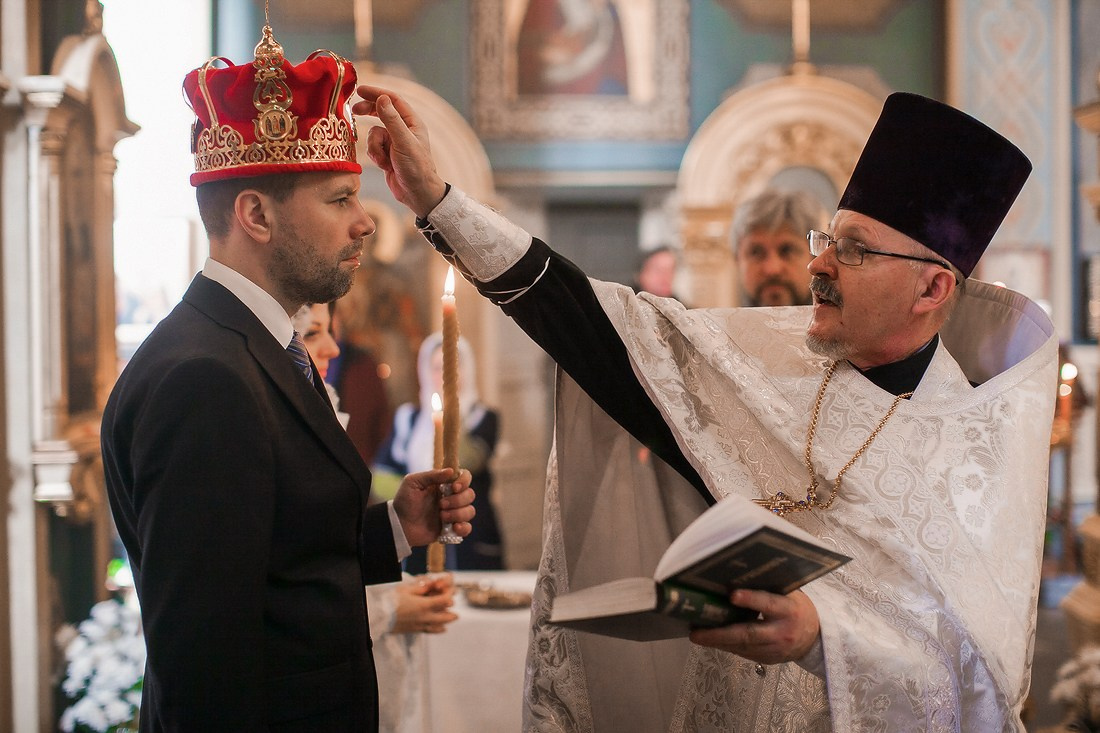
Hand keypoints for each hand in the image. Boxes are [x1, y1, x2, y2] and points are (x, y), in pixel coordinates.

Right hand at [353, 86, 447, 217]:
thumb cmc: (416, 168)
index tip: (360, 90)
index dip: (377, 93)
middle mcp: (404, 130)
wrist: (417, 194)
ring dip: (375, 146)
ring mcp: (394, 142)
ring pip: (374, 133)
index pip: (393, 100)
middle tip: (354, 110)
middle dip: (368, 112)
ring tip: (384, 159)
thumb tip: (382, 98)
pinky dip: (376, 156)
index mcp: (412, 123)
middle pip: (381, 112)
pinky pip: (373, 147)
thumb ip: (392, 120)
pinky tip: (384, 166)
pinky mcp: (387, 154)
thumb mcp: (403, 142)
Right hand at [391, 574, 457, 633]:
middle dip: (451, 612)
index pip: (445, 600)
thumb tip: (431, 584)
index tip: (449, 592)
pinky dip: (438, 629)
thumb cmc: (391, 600)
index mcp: (424, 605)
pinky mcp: (414, 630)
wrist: (379, 617)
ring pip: (439, 625)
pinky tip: (442, 629)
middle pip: (446, 616)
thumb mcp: (406, 589)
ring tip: (452, 618)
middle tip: (455, 611)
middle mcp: (425, 617)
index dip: (449, 595)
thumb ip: (421, 587)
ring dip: (447, 621)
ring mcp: (420, 625)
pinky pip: (430, 631)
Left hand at [393, 467, 474, 545]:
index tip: (454, 487)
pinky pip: (467, 528)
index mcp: (445, 485)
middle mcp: (452, 498)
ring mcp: (453, 513)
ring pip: (470, 511)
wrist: (399, 525)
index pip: (465, 477)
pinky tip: (453, 528)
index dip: (464, 481)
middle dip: (457, 500)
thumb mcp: (413, 482)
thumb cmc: (404, 502)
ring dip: (458, 514)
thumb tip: (451, 471)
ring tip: (441, 517)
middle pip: (470, 495)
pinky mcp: (452, 529)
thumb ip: (431, 475)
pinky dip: (463, 528)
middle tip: (440, 505)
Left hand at [688, 589, 819, 664]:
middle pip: (749, 634)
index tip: (732, 595)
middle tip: (696, 632)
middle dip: (720, 634)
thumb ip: (768, 588)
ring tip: (697, 635)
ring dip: (718, 642)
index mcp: (789, 610)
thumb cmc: (797, 608)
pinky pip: (744, 654)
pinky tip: (712, 640)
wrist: (814, 638)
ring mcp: (775, 650)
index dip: (752, 599)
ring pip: (743, 647)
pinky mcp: (769, 660)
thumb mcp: (789, 594)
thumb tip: (735, 576)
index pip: (769, 603)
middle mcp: (782, 632)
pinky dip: (727, 646)